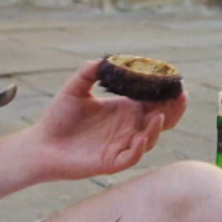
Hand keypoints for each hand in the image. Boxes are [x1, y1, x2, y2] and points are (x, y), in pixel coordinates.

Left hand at [26, 61, 187, 180]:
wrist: (41, 144)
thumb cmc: (58, 117)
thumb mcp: (74, 89)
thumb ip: (88, 72)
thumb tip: (105, 59)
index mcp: (124, 109)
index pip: (154, 101)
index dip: (167, 93)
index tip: (176, 81)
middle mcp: (128, 127)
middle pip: (161, 120)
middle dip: (174, 109)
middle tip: (180, 96)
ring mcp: (122, 145)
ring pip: (150, 138)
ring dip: (157, 128)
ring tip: (159, 115)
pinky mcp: (112, 162)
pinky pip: (131, 156)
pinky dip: (139, 148)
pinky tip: (140, 136)